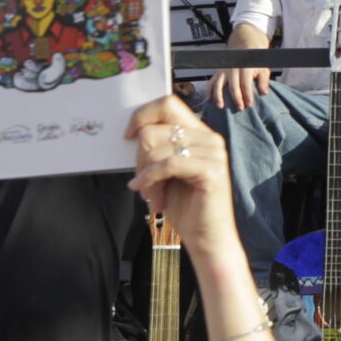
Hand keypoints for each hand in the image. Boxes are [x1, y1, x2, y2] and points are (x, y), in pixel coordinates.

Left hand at [126, 96, 238, 256]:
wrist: (207, 237)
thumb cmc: (185, 205)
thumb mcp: (165, 172)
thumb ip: (156, 149)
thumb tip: (132, 133)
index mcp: (199, 133)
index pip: (167, 104)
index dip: (142, 115)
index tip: (126, 135)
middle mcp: (209, 138)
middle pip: (154, 129)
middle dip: (139, 157)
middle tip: (143, 180)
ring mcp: (214, 153)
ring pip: (157, 148)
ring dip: (145, 175)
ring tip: (150, 194)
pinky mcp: (211, 170)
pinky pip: (168, 165)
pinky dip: (149, 179)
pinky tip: (146, 194)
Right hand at [208, 66, 271, 111]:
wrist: (244, 49)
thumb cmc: (254, 63)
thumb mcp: (262, 69)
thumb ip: (263, 81)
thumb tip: (264, 93)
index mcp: (245, 68)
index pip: (245, 84)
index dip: (247, 95)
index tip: (249, 105)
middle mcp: (233, 69)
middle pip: (233, 86)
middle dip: (236, 99)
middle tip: (240, 109)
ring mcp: (224, 71)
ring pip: (219, 84)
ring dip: (219, 96)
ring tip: (221, 107)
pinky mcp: (217, 72)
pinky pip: (211, 82)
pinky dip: (208, 91)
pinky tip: (208, 100)